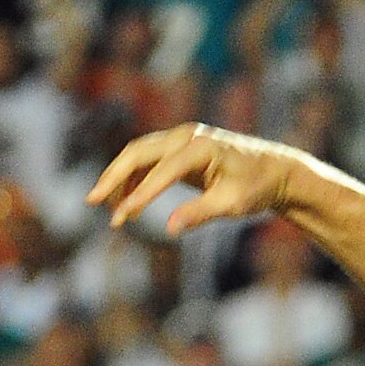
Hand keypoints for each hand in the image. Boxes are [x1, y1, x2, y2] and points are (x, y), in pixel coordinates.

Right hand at [88, 123, 297, 234]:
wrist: (272, 171)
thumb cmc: (255, 188)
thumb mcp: (231, 204)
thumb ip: (200, 214)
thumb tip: (171, 229)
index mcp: (200, 147)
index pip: (162, 171)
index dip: (140, 195)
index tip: (121, 217)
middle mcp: (186, 136)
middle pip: (138, 152)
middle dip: (114, 177)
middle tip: (92, 202)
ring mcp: (181, 140)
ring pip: (139, 155)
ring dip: (120, 179)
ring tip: (109, 210)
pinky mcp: (179, 150)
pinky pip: (149, 162)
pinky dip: (135, 181)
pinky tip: (128, 205)